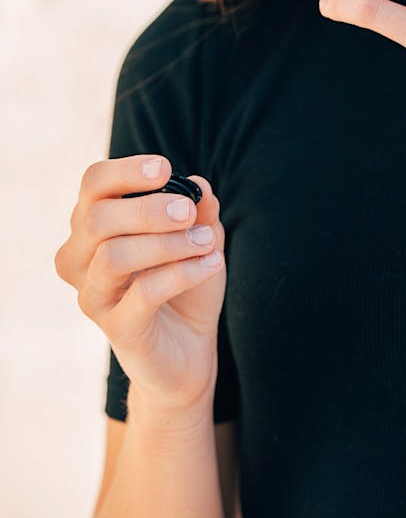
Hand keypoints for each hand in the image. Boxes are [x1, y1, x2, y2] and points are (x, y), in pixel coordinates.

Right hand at [55, 156, 225, 413]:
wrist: (190, 348)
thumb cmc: (185, 283)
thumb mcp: (198, 236)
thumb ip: (198, 208)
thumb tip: (199, 184)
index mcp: (94, 227)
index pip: (92, 184)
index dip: (125, 171)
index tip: (165, 168)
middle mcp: (81, 259)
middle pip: (96, 218)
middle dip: (149, 210)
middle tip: (189, 212)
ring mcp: (94, 296)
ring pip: (113, 256)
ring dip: (167, 243)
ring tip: (206, 241)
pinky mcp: (117, 330)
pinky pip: (142, 293)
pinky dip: (182, 272)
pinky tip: (212, 264)